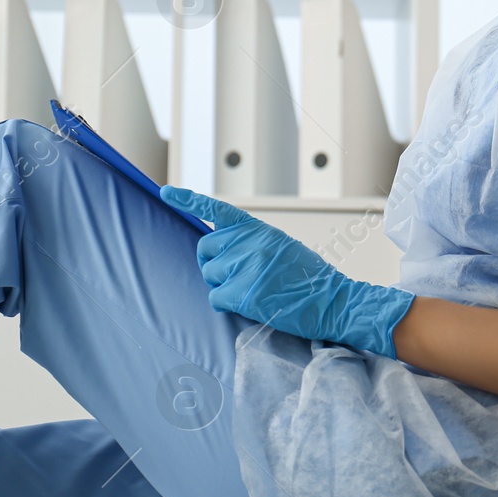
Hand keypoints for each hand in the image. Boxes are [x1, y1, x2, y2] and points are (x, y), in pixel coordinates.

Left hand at [160, 185, 415, 357]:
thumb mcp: (280, 246)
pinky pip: (215, 298)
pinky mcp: (243, 293)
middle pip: (206, 249)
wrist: (332, 300)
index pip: (215, 208)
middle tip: (235, 275)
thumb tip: (220, 249)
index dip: (187, 199)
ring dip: (222, 285)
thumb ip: (250, 242)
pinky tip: (249, 303)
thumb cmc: (308, 278)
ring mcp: (245, 267)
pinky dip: (227, 304)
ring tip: (251, 289)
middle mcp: (248, 243)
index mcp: (258, 228)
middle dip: (214, 263)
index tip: (165, 192)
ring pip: (209, 274)